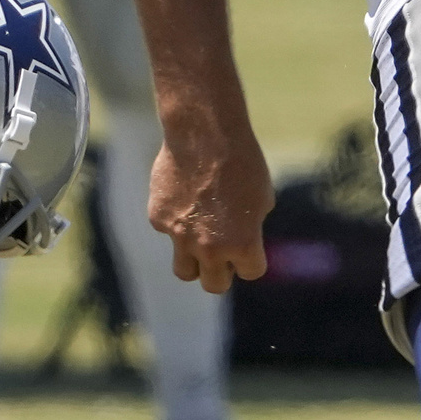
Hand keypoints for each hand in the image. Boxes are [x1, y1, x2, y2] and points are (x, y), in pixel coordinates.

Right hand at [147, 121, 273, 293]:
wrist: (204, 134)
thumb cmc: (243, 162)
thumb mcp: (262, 199)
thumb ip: (250, 229)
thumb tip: (240, 243)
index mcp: (242, 245)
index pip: (250, 272)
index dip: (251, 259)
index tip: (249, 245)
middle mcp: (210, 248)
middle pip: (214, 285)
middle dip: (221, 272)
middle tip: (223, 254)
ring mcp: (179, 236)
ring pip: (184, 271)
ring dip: (194, 262)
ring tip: (200, 239)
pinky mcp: (158, 219)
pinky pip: (168, 233)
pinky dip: (176, 222)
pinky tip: (184, 195)